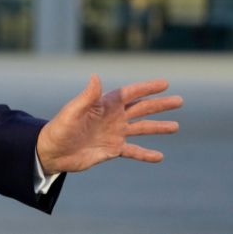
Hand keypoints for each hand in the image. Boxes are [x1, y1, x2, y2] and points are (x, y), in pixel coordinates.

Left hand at [36, 74, 181, 174]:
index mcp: (105, 104)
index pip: (131, 93)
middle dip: (160, 105)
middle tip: (179, 100)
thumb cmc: (60, 128)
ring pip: (142, 128)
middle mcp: (113, 117)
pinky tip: (159, 156)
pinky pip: (133, 151)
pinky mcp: (112, 150)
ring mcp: (115, 133)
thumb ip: (87, 96)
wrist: (53, 151)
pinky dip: (146, 154)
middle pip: (142, 109)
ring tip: (176, 126)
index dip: (148, 88)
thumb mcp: (73, 111)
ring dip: (158, 127)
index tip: (165, 83)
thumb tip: (96, 76)